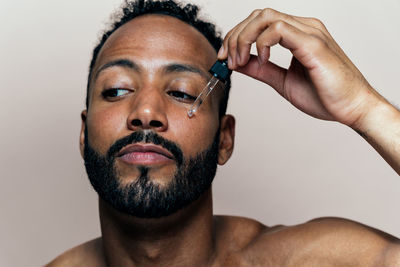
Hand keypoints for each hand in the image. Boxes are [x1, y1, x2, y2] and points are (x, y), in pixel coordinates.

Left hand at [218, 8, 384, 128]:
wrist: (352, 109)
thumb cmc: (325, 96)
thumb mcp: (282, 81)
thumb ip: (261, 70)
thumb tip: (238, 63)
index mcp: (297, 35)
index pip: (260, 22)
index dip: (236, 36)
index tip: (225, 57)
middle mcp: (303, 28)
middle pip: (259, 15)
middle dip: (235, 35)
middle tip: (226, 59)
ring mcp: (310, 32)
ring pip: (265, 17)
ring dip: (244, 38)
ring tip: (240, 60)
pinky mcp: (313, 44)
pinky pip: (280, 30)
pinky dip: (262, 43)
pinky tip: (262, 60)